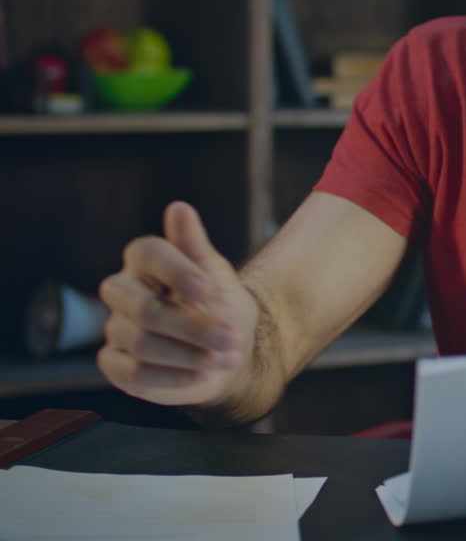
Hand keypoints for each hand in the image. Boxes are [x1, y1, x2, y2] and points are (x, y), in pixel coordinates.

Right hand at [97, 201, 259, 408]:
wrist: (228, 350)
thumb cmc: (220, 305)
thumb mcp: (216, 274)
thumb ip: (194, 245)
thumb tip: (178, 208)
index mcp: (144, 261)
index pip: (147, 253)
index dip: (177, 271)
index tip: (210, 290)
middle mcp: (122, 292)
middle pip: (144, 308)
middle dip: (192, 326)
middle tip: (231, 337)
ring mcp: (115, 328)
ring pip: (141, 343)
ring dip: (190, 353)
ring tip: (229, 357)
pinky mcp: (114, 364)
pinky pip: (133, 373)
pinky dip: (173, 376)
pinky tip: (204, 375)